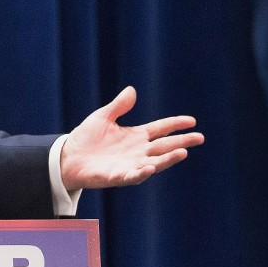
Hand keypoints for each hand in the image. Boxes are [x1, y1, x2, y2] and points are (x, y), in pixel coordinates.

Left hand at [60, 86, 204, 191]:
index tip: (192, 121)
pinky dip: (141, 173)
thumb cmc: (86, 138)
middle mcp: (138, 151)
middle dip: (181, 142)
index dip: (175, 124)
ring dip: (168, 159)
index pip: (161, 129)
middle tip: (199, 137)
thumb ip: (118, 106)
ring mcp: (130, 164)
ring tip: (183, 153)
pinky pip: (132, 176)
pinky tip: (149, 168)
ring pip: (154, 162)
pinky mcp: (118, 176)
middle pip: (164, 145)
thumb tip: (132, 90)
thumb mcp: (102, 117)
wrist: (68, 157)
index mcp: (136, 136)